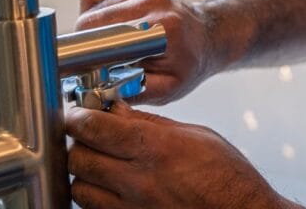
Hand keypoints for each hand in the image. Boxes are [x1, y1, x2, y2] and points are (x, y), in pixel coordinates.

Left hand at [66, 102, 297, 208]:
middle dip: (78, 142)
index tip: (78, 112)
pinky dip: (95, 196)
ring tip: (99, 162)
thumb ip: (150, 124)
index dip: (79, 117)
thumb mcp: (195, 136)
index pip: (95, 129)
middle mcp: (139, 181)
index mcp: (156, 149)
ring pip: (79, 189)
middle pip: (79, 159)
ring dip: (83, 173)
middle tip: (89, 135)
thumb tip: (116, 109)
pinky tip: (109, 186)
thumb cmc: (227, 177)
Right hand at [76, 0, 218, 104]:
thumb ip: (133, 91)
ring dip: (90, 28)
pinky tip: (109, 23)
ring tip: (110, 41)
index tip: (86, 70)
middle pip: (89, 20)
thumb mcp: (167, 89)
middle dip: (86, 43)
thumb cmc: (187, 65)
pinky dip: (92, 9)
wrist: (207, 37)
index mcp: (163, 26)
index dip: (87, 55)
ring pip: (89, 7)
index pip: (103, 37)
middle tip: (98, 59)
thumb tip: (96, 92)